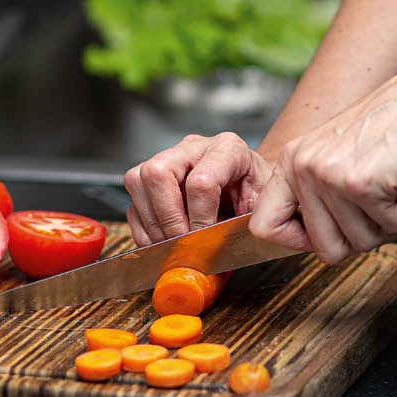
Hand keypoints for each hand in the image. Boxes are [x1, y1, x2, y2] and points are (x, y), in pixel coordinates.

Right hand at [124, 132, 272, 245]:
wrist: (255, 187)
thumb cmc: (260, 196)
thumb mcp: (262, 208)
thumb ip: (242, 225)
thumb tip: (209, 249)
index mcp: (228, 149)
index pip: (200, 182)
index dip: (199, 219)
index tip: (204, 241)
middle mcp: (194, 148)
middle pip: (157, 172)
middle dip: (167, 217)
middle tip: (181, 242)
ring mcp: (171, 158)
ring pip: (137, 181)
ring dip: (152, 223)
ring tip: (174, 243)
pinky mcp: (154, 177)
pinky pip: (134, 200)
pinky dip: (144, 228)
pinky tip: (164, 241)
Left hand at [249, 59, 396, 262]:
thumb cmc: (396, 123)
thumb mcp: (337, 153)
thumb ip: (318, 192)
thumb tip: (313, 239)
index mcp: (292, 160)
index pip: (264, 227)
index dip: (299, 242)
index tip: (327, 235)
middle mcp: (303, 166)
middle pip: (323, 248)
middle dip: (360, 239)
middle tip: (380, 212)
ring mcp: (329, 175)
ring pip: (359, 243)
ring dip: (390, 226)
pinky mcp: (361, 184)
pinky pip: (389, 228)